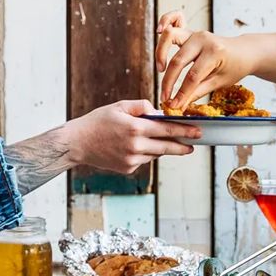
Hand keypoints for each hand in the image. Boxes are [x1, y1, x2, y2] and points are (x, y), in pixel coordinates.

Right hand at [68, 100, 199, 173]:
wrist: (78, 143)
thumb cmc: (98, 121)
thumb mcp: (120, 106)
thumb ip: (142, 107)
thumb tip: (160, 113)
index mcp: (136, 128)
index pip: (167, 130)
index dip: (184, 131)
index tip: (197, 132)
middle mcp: (136, 146)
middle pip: (167, 147)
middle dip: (182, 146)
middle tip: (193, 144)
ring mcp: (132, 160)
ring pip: (155, 153)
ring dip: (160, 147)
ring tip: (154, 139)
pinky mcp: (128, 169)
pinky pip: (144, 160)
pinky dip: (144, 152)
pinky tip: (133, 146)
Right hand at [155, 11, 249, 112]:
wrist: (245, 51)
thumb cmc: (235, 67)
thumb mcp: (220, 82)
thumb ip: (197, 92)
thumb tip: (178, 104)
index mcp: (215, 52)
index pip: (192, 76)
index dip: (181, 93)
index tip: (173, 106)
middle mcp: (203, 39)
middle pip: (178, 60)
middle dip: (169, 81)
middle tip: (165, 97)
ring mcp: (196, 33)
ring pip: (170, 37)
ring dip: (160, 53)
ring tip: (160, 70)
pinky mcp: (190, 32)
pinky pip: (172, 26)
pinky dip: (163, 29)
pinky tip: (159, 40)